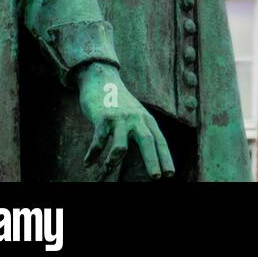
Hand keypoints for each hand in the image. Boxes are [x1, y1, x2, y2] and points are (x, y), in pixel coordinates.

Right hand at [76, 62, 174, 179]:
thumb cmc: (120, 104)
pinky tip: (87, 163)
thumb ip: (142, 131)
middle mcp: (136, 118)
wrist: (102, 79)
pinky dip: (92, 155)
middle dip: (152, 160)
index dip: (164, 158)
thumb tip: (149, 156)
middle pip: (147, 141)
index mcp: (146, 120)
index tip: (169, 174)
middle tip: (156, 177)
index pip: (159, 141)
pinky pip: (98, 142)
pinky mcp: (102, 118)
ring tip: (105, 171)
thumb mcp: (136, 115)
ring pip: (120, 146)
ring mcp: (120, 118)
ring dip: (112, 163)